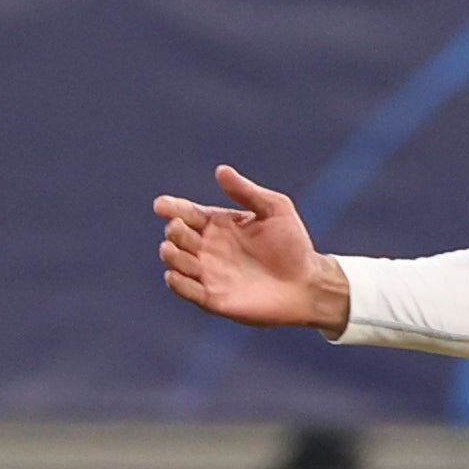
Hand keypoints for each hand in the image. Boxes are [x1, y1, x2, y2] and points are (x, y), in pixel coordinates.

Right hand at [155, 166, 351, 331]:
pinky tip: (173, 274)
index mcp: (219, 224)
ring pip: (176, 262)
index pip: (187, 213)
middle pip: (178, 236)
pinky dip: (177, 284)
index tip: (161, 205)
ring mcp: (209, 273)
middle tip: (180, 229)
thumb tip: (221, 170)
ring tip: (172, 248)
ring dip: (171, 255)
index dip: (172, 207)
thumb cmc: (293, 245)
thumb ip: (246, 191)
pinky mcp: (212, 298)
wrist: (307, 283)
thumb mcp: (275, 209)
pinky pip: (187, 291)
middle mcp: (209, 248)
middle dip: (174, 232)